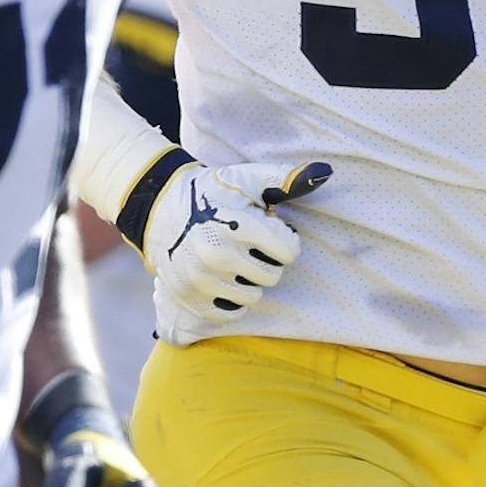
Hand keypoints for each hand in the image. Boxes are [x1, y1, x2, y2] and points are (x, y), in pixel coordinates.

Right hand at [142, 159, 329, 322]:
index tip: (269, 231)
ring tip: (236, 262)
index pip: (289, 252)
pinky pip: (229, 314)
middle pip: (273, 276)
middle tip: (249, 247)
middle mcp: (219, 254)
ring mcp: (201, 279)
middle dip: (267, 261)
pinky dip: (231, 300)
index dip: (284, 240)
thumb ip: (287, 178)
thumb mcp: (249, 179)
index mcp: (238, 225)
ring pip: (253, 296)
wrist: (160, 208)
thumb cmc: (214, 193)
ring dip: (249, 281)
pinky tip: (224, 280)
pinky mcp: (189, 298)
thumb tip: (326, 172)